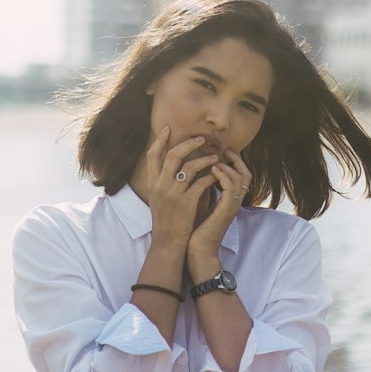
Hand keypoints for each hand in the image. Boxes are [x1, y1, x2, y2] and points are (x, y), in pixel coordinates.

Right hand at [144, 127, 219, 246]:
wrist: (167, 243)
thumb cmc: (165, 221)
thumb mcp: (158, 198)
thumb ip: (163, 181)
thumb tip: (174, 162)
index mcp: (152, 183)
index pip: (152, 155)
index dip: (160, 139)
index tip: (168, 128)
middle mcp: (160, 186)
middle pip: (172, 155)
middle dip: (188, 144)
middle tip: (201, 139)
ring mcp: (172, 195)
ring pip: (189, 167)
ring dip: (205, 159)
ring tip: (216, 158)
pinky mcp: (186, 204)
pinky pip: (202, 183)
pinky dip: (211, 176)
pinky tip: (218, 174)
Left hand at [187, 148, 250, 269]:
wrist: (196, 252)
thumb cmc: (195, 230)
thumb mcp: (199, 204)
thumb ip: (201, 189)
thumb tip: (193, 171)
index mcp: (228, 200)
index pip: (240, 175)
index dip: (233, 161)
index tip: (220, 150)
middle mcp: (233, 202)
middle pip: (246, 174)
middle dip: (236, 159)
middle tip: (222, 149)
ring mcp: (231, 207)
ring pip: (241, 179)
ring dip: (228, 166)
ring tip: (213, 160)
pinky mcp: (225, 212)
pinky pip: (231, 189)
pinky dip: (223, 176)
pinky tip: (212, 170)